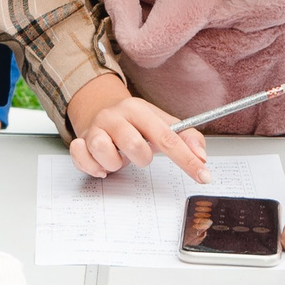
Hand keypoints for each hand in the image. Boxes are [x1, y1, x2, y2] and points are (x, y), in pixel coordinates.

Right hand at [63, 78, 208, 181]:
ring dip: (114, 163)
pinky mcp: (80, 141)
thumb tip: (202, 156)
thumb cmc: (134, 123)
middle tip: (139, 156)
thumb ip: (186, 137)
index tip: (203, 176)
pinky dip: (91, 166)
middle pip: (134, 144)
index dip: (187, 159)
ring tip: (116, 159)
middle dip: (141, 159)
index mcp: (138, 110)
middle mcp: (115, 116)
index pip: (168, 136)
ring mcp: (95, 128)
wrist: (99, 108)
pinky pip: (80, 156)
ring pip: (103, 150)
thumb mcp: (161, 123)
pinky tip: (99, 164)